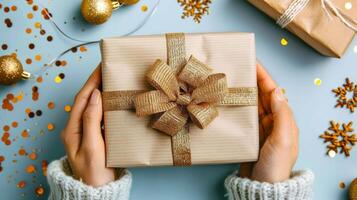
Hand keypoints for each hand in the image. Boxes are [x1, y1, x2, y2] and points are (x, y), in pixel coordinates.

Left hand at [60, 65, 115, 186]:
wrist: (98, 191)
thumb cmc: (94, 173)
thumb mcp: (91, 146)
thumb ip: (91, 120)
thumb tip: (96, 95)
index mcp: (72, 130)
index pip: (82, 99)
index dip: (91, 82)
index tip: (100, 67)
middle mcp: (77, 129)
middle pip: (86, 101)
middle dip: (95, 83)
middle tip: (107, 69)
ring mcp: (86, 133)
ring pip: (93, 107)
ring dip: (101, 93)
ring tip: (111, 80)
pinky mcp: (95, 137)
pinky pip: (99, 116)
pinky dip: (106, 105)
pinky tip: (114, 101)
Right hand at [239, 62, 298, 182]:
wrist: (264, 187)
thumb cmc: (275, 165)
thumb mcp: (283, 139)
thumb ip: (281, 115)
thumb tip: (277, 91)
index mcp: (284, 120)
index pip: (274, 93)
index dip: (264, 77)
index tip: (254, 63)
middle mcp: (274, 122)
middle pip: (263, 96)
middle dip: (253, 81)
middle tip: (240, 69)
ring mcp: (262, 129)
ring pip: (253, 105)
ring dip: (245, 93)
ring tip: (233, 81)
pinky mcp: (251, 136)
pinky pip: (246, 117)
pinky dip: (239, 108)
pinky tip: (230, 102)